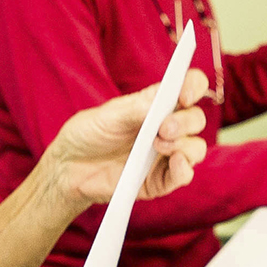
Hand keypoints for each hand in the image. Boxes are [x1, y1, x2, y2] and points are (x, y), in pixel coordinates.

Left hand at [46, 68, 211, 207]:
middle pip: (196, 119)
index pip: (189, 87)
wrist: (69, 168)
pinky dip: (184, 170)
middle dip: (186, 122)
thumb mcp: (107, 116)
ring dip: (185, 145)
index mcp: (156, 104)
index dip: (194, 86)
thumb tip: (163, 102)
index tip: (185, 95)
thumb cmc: (88, 134)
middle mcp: (167, 127)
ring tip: (158, 146)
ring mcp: (166, 154)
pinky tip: (175, 164)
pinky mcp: (161, 180)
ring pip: (196, 148)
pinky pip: (184, 176)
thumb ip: (136, 109)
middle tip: (164, 128)